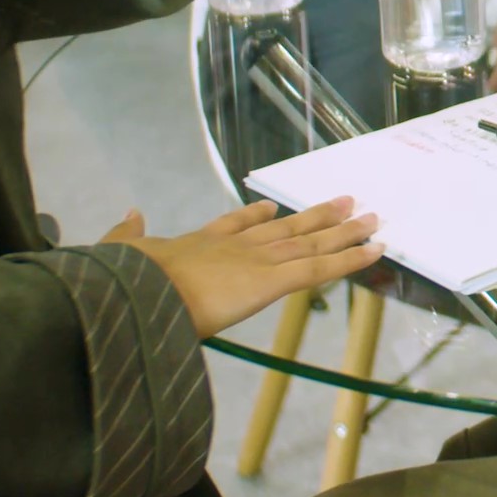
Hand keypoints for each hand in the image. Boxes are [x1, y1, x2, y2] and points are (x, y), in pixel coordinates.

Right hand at [102, 195, 380, 335]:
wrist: (142, 293)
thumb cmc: (130, 285)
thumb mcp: (121, 257)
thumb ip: (126, 237)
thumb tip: (130, 215)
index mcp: (199, 244)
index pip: (235, 225)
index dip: (255, 217)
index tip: (269, 208)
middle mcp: (235, 246)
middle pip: (285, 229)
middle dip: (315, 218)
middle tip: (345, 203)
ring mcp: (257, 260)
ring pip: (311, 244)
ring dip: (344, 231)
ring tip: (371, 217)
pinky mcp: (274, 280)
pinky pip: (321, 269)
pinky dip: (351, 259)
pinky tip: (375, 249)